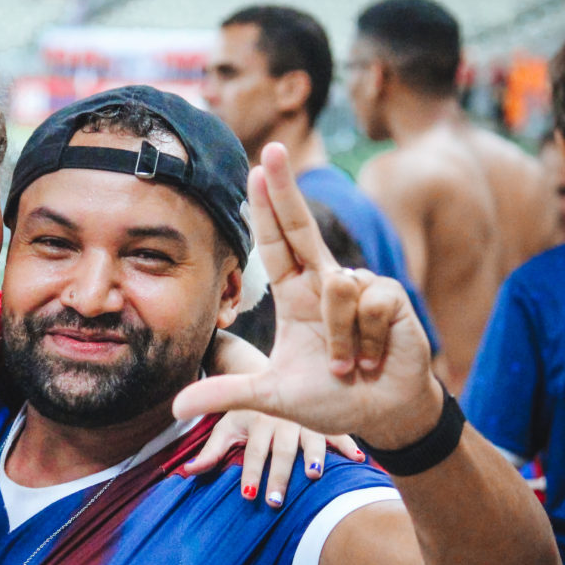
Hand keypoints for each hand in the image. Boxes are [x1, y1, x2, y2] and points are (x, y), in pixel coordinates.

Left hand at [173, 144, 441, 447]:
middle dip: (287, 188)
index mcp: (296, 295)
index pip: (276, 244)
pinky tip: (373, 358)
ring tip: (347, 365)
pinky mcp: (389, 298)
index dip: (266, 209)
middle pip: (303, 226)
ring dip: (340, 340)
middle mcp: (325, 282)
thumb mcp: (270, 396)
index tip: (255, 169)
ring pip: (338, 288)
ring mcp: (361, 286)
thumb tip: (175, 405)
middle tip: (274, 148)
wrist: (383, 416)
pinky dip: (366, 342)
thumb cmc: (332, 398)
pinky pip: (368, 305)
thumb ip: (226, 393)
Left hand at [185, 411, 362, 506]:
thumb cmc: (247, 411)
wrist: (271, 371)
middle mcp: (282, 420)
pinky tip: (359, 461)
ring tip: (314, 476)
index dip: (250, 473)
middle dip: (278, 476)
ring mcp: (306, 418)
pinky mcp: (326, 418)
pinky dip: (348, 446)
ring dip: (314, 457)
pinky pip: (340, 432)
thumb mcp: (227, 426)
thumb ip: (210, 451)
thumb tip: (185, 473)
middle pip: (281, 452)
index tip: (247, 496)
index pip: (253, 452)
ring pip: (312, 439)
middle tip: (276, 501)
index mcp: (257, 422)